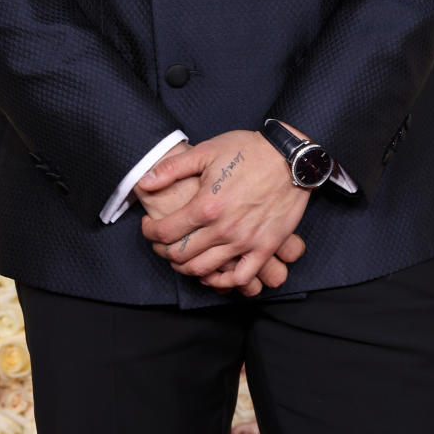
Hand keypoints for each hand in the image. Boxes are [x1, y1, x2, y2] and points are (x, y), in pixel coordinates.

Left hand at [137, 129, 311, 291]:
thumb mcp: (206, 151)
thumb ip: (172, 168)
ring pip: (205, 270)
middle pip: (181, 255)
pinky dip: (223, 282)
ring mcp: (245, 241)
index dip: (149, 232)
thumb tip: (144, 182)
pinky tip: (214, 274)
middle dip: (163, 251)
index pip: (165, 232)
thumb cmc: (248, 150)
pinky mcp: (265, 247)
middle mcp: (223, 228)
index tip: (149, 227)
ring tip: (183, 256)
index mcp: (206, 205)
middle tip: (162, 243)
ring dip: (186, 268)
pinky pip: (240, 278)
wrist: (289, 157)